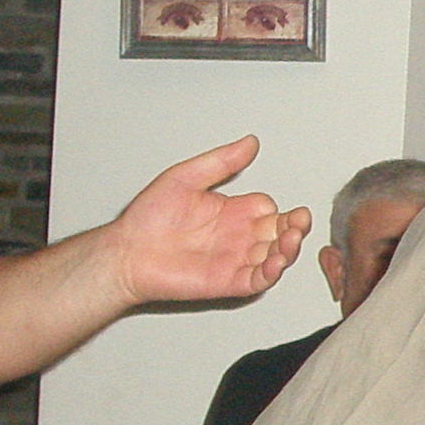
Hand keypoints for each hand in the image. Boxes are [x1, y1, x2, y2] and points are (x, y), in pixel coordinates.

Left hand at [103, 136, 310, 306]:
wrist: (127, 252)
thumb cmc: (147, 218)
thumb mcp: (185, 177)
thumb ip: (220, 162)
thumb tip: (249, 142)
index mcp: (231, 211)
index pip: (268, 208)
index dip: (276, 208)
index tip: (274, 207)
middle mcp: (236, 236)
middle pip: (279, 232)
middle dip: (295, 228)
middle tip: (298, 223)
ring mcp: (235, 259)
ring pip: (275, 256)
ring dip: (289, 250)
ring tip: (289, 241)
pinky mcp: (229, 281)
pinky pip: (259, 280)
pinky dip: (272, 273)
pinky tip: (276, 262)